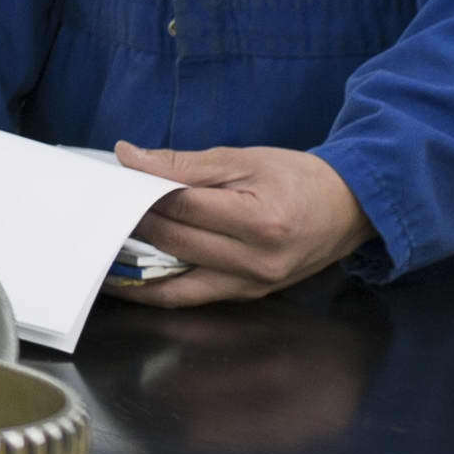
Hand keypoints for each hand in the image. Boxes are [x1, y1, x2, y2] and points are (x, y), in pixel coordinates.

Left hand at [111, 143, 368, 304]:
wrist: (348, 209)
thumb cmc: (297, 178)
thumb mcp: (244, 159)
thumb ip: (184, 164)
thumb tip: (130, 157)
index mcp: (259, 221)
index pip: (182, 207)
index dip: (142, 191)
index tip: (115, 177)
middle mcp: (256, 261)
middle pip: (175, 241)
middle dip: (135, 220)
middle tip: (106, 203)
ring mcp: (252, 285)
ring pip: (175, 281)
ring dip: (136, 263)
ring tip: (105, 243)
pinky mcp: (247, 296)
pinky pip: (191, 296)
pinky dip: (157, 286)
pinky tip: (129, 276)